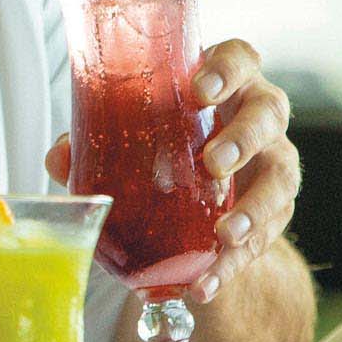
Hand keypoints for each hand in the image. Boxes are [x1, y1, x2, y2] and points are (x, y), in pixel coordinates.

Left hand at [44, 37, 297, 303]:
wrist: (202, 203)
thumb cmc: (164, 145)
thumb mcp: (131, 136)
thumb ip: (94, 142)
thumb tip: (60, 158)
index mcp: (224, 83)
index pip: (240, 58)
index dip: (227, 69)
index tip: (200, 90)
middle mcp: (258, 116)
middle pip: (270, 112)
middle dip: (244, 138)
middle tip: (212, 164)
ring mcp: (272, 162)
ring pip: (281, 175)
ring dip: (255, 207)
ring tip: (224, 234)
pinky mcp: (276, 212)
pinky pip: (266, 237)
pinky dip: (235, 264)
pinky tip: (207, 284)